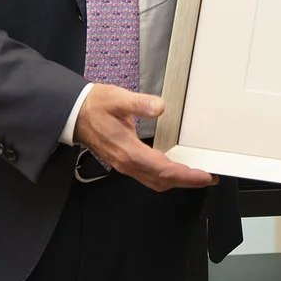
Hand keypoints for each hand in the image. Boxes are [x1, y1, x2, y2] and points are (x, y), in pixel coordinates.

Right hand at [72, 84, 216, 192]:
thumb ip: (140, 103)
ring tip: (194, 175)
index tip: (204, 176)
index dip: (186, 175)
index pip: (163, 170)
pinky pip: (147, 176)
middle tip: (207, 178)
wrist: (73, 114)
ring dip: (175, 181)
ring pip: (154, 181)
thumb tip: (160, 107)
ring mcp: (124, 165)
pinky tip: (172, 169)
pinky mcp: (123, 162)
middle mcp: (127, 163)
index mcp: (128, 151)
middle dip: (186, 182)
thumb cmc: (94, 106)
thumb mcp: (117, 98)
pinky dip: (164, 177)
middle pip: (162, 180)